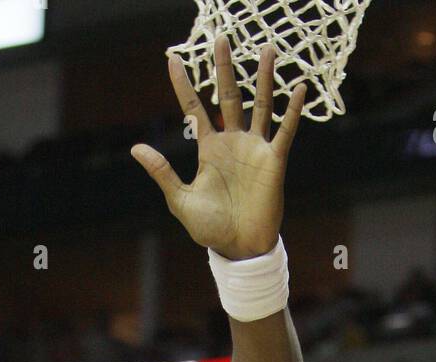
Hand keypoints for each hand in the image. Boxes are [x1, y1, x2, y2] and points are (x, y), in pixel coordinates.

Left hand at [131, 36, 304, 261]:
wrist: (239, 248)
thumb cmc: (210, 228)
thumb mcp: (180, 199)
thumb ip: (162, 172)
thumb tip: (136, 147)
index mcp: (208, 149)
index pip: (193, 108)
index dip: (183, 84)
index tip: (172, 59)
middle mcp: (232, 142)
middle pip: (227, 96)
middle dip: (224, 68)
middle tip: (221, 39)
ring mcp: (254, 148)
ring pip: (260, 105)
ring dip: (263, 78)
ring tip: (266, 49)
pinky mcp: (273, 161)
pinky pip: (285, 131)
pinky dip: (292, 111)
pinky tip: (298, 88)